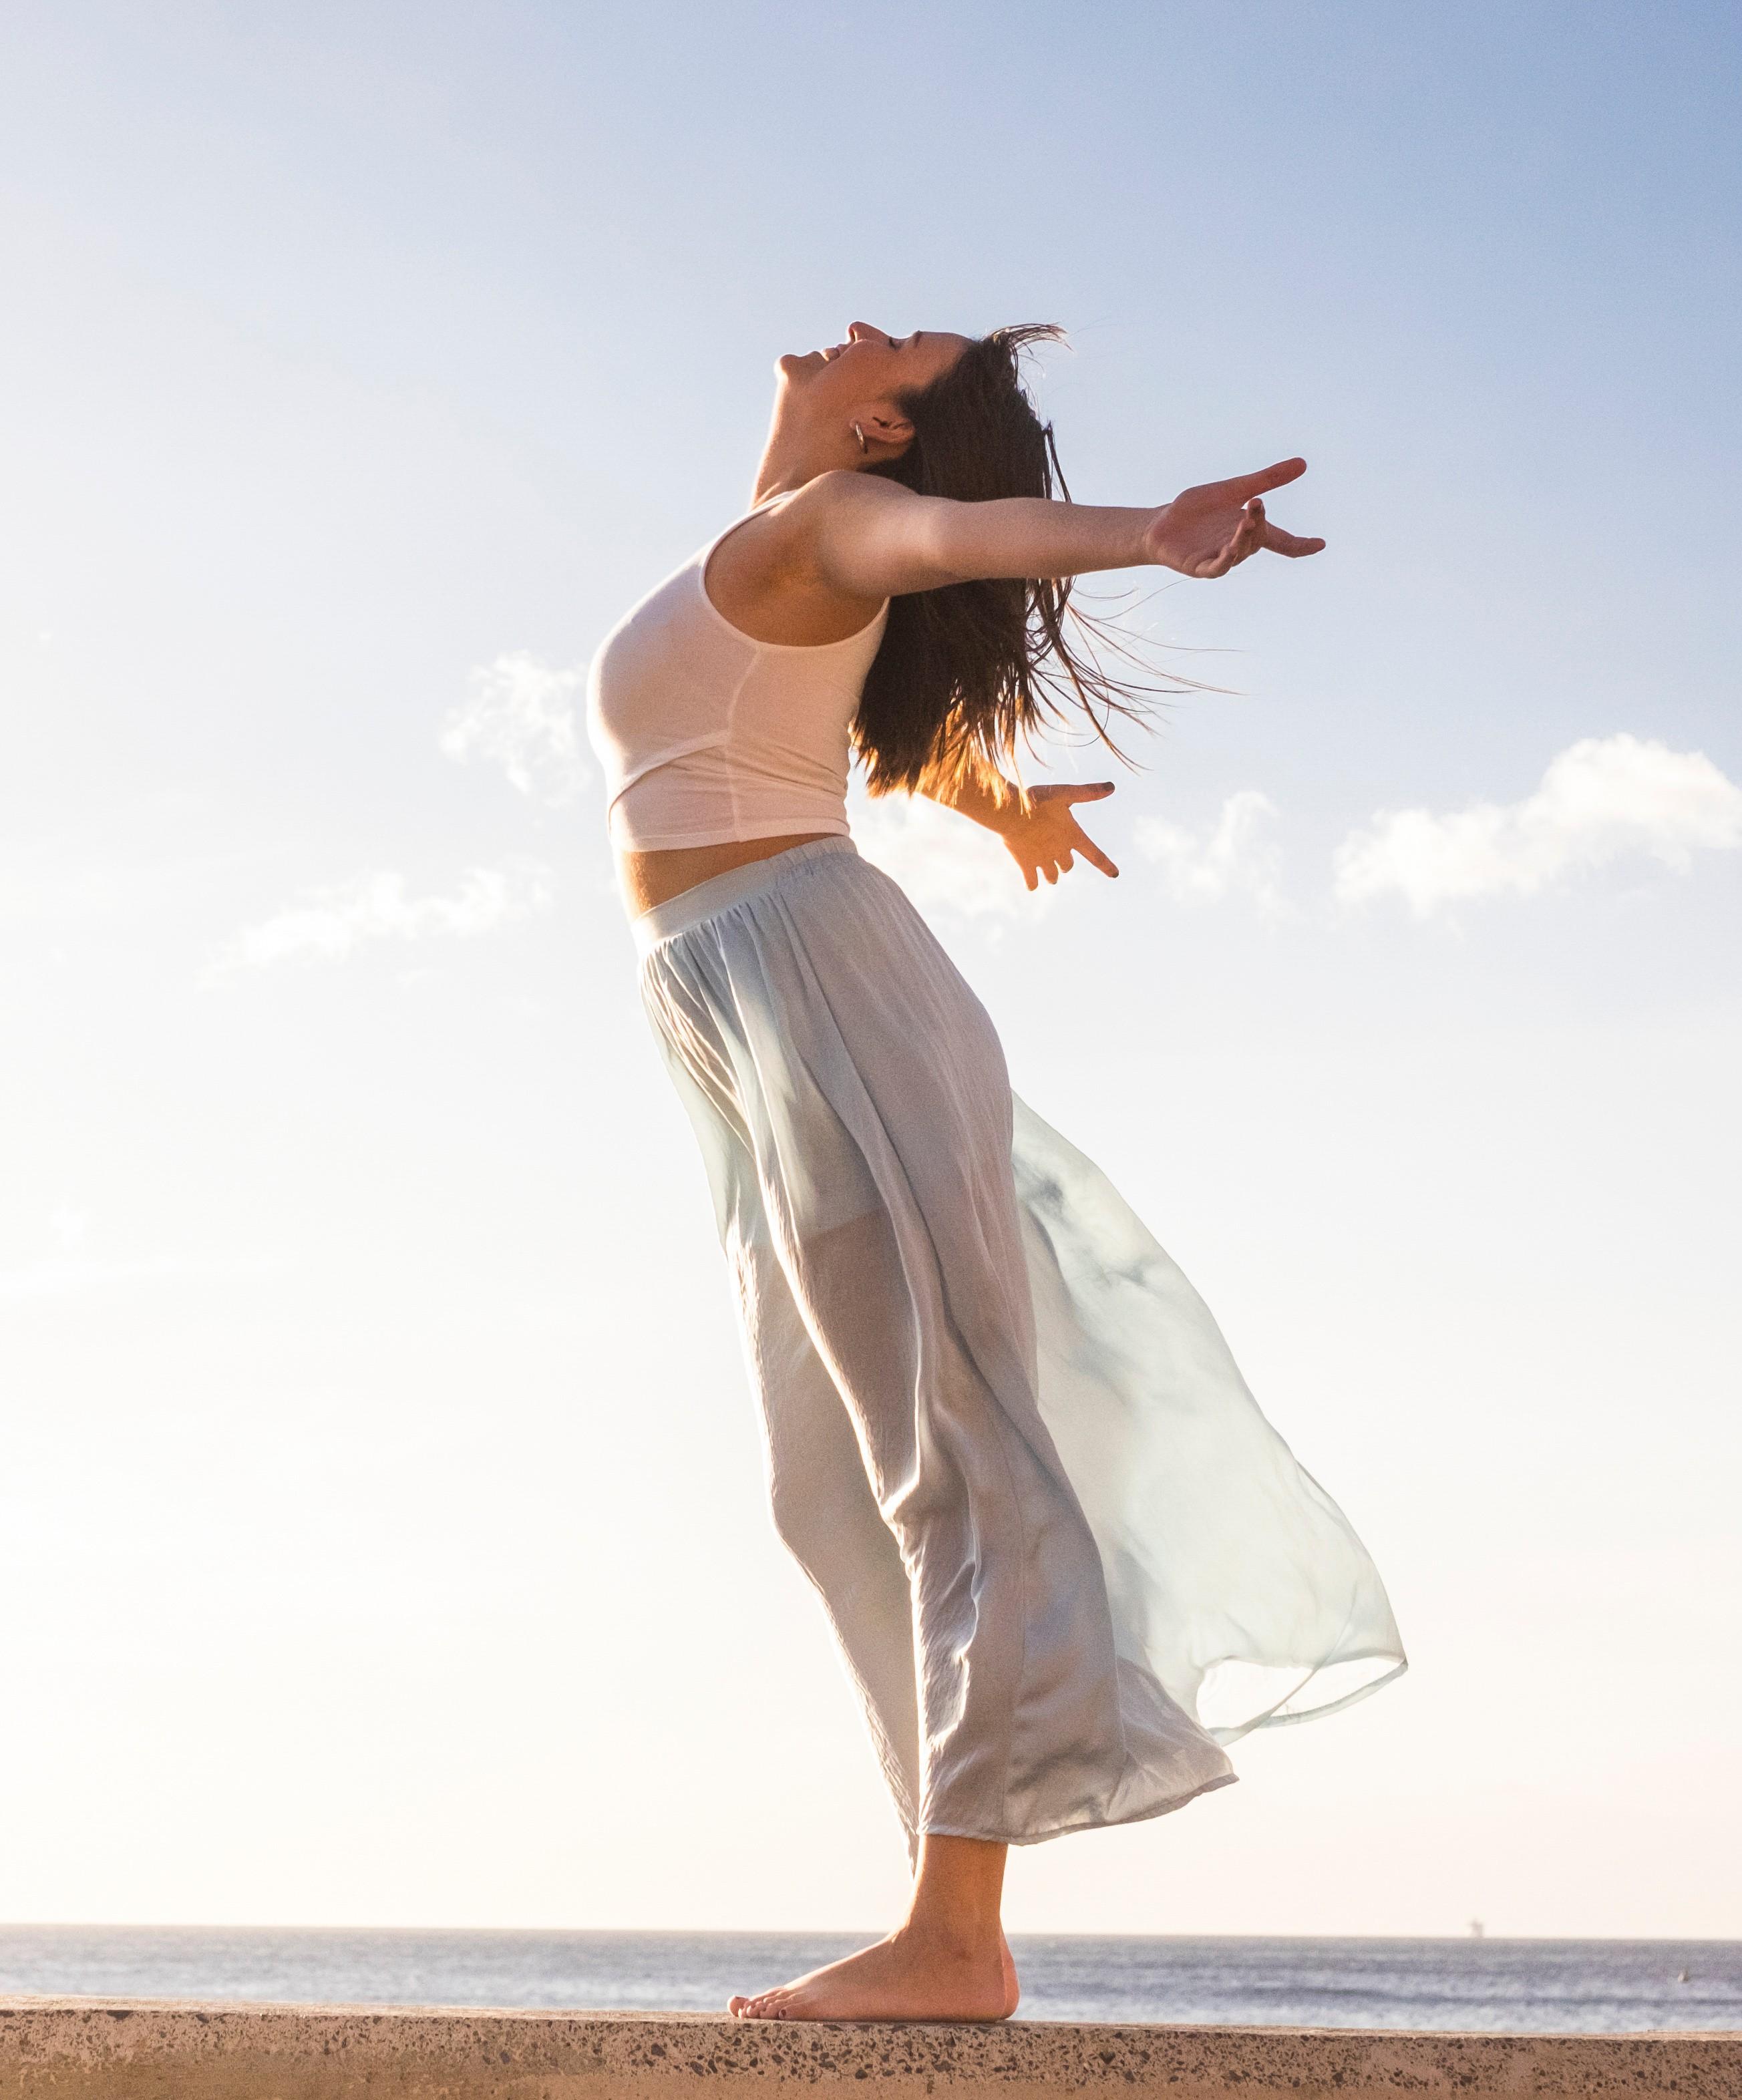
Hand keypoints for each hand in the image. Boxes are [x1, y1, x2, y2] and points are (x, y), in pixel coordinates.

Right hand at [997, 782, 1119, 891]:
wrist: (1010, 811)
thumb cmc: (1037, 800)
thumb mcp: (1065, 792)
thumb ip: (1088, 792)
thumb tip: (1113, 786)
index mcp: (1073, 836)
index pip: (1096, 855)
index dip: (1106, 866)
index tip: (1115, 874)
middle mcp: (1060, 852)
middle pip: (1068, 866)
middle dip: (1065, 864)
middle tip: (1058, 856)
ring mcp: (1043, 860)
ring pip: (1052, 877)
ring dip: (1051, 875)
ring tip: (1046, 869)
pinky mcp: (1026, 864)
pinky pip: (1032, 882)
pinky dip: (1033, 884)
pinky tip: (1032, 884)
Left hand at [1141, 458, 1324, 577]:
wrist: (1161, 524)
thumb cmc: (1197, 510)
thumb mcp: (1233, 490)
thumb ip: (1266, 479)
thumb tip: (1303, 463)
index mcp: (1250, 531)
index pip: (1282, 541)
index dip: (1301, 545)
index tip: (1321, 544)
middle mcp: (1239, 547)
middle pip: (1259, 539)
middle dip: (1259, 522)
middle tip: (1257, 503)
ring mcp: (1221, 559)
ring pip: (1240, 551)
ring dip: (1245, 537)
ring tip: (1246, 519)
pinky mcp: (1201, 567)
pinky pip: (1217, 567)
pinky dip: (1225, 559)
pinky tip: (1229, 548)